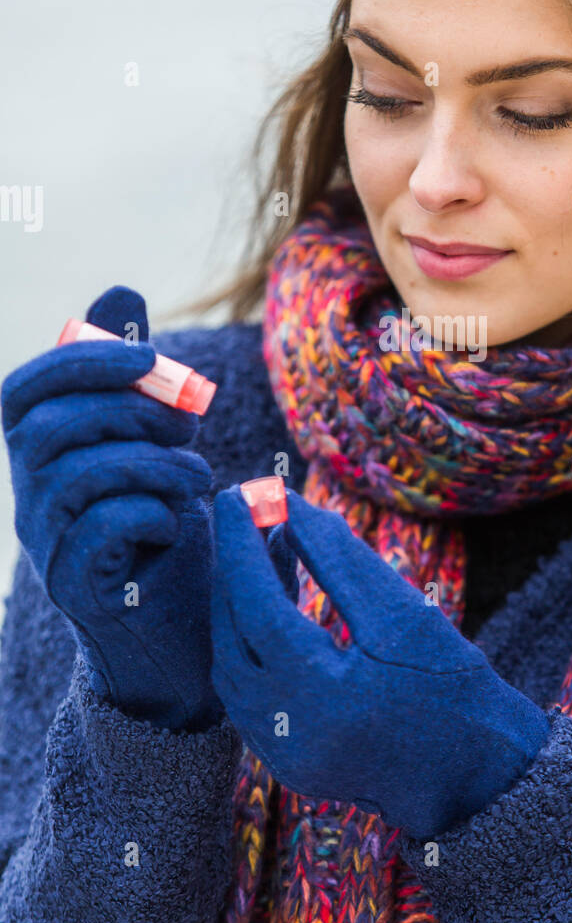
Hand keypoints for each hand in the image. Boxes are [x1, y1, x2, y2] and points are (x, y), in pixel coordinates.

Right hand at [1, 284, 221, 730]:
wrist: (187, 631)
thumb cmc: (171, 525)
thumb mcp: (159, 439)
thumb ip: (137, 375)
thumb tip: (119, 290)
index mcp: (43, 453)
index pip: (24, 388)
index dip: (82, 358)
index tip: (151, 355)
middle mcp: (30, 497)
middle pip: (47, 425)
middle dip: (129, 410)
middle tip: (189, 426)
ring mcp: (47, 545)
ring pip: (76, 473)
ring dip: (152, 462)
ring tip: (196, 477)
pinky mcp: (76, 588)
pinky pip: (99, 527)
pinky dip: (151, 511)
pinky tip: (176, 523)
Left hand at [210, 484, 551, 837]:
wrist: (477, 775)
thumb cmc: (453, 688)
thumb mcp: (405, 613)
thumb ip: (340, 559)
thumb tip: (289, 507)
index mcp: (322, 697)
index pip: (256, 607)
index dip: (242, 546)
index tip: (239, 494)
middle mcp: (287, 733)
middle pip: (232, 636)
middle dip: (235, 570)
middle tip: (250, 517)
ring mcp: (280, 755)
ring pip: (230, 665)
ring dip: (240, 605)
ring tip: (270, 552)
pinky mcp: (284, 762)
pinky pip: (245, 691)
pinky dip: (250, 642)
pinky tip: (274, 605)